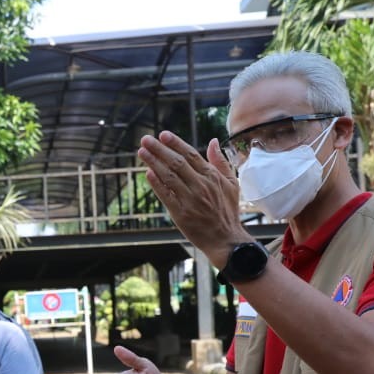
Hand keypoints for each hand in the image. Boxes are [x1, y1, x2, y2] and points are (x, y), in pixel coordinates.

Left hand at [138, 131, 248, 263]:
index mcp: (212, 176)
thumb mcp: (231, 183)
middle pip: (177, 163)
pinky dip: (156, 184)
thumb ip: (220, 162)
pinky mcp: (180, 213)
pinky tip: (147, 173)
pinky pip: (166, 195)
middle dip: (159, 149)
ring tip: (142, 152)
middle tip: (145, 139)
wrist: (225, 239)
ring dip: (154, 163)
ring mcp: (190, 199)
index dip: (175, 143)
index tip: (163, 134)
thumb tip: (213, 141)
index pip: (190, 155)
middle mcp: (200, 185)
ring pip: (169, 176)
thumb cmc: (227, 210)